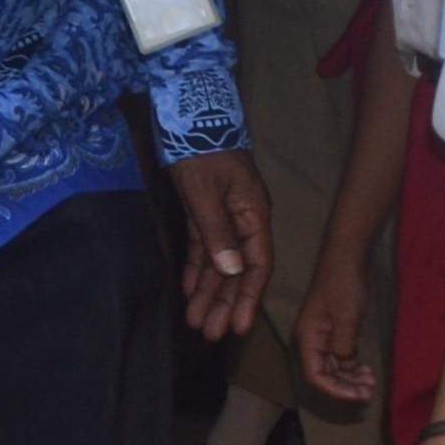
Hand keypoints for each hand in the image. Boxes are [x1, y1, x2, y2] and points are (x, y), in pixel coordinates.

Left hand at [165, 148, 271, 339]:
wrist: (188, 110)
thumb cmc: (200, 149)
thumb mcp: (206, 191)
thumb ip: (218, 231)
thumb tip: (232, 271)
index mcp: (254, 215)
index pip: (257, 265)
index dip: (248, 298)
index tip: (238, 328)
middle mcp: (243, 219)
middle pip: (237, 269)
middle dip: (224, 302)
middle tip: (208, 334)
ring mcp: (224, 214)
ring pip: (219, 261)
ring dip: (208, 291)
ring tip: (194, 321)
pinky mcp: (203, 209)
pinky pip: (203, 246)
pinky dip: (196, 268)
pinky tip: (188, 289)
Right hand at [295, 252, 376, 405]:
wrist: (346, 257)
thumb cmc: (344, 285)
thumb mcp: (346, 318)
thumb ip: (343, 348)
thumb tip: (345, 369)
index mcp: (307, 338)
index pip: (316, 376)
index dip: (337, 391)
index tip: (360, 395)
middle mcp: (310, 340)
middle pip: (324, 375)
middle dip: (346, 387)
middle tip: (370, 390)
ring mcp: (321, 336)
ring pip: (333, 368)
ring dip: (350, 379)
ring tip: (370, 382)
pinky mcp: (333, 331)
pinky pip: (339, 357)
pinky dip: (351, 367)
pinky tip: (366, 369)